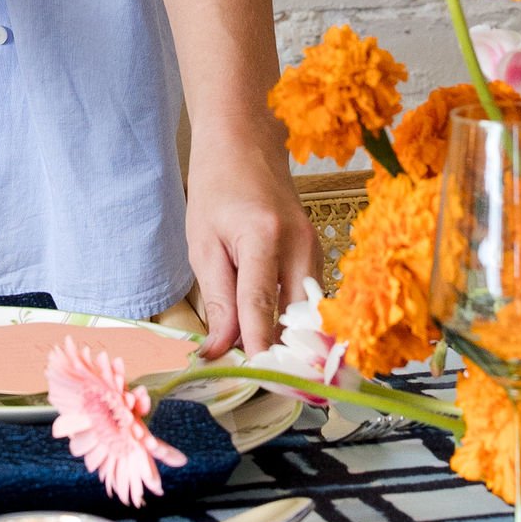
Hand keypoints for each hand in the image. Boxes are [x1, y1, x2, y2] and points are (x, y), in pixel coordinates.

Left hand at [183, 132, 317, 361]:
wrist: (246, 141)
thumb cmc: (216, 187)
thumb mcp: (203, 244)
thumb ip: (218, 299)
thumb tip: (221, 348)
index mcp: (263, 236)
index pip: (261, 305)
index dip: (255, 346)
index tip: (250, 378)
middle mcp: (299, 242)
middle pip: (297, 315)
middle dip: (281, 351)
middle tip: (260, 381)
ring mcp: (314, 244)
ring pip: (308, 309)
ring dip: (289, 336)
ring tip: (265, 363)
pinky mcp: (317, 248)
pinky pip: (308, 294)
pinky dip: (293, 317)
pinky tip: (274, 331)